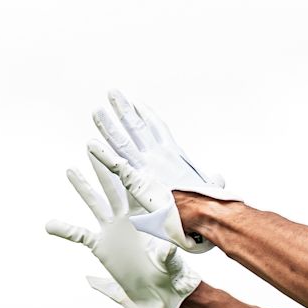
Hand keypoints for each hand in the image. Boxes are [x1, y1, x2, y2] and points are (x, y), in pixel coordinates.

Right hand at [46, 154, 201, 307]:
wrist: (162, 295)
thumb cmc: (173, 278)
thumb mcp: (172, 267)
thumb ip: (168, 257)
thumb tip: (170, 248)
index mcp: (147, 218)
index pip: (134, 189)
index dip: (124, 171)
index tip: (115, 153)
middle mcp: (128, 219)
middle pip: (112, 187)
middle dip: (101, 167)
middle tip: (91, 145)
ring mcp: (113, 231)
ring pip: (94, 204)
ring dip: (82, 188)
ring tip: (71, 170)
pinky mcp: (102, 247)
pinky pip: (79, 235)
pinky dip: (64, 230)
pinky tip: (49, 225)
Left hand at [87, 89, 234, 252]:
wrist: (204, 214)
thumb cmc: (210, 205)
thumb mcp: (211, 188)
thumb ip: (211, 181)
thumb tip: (217, 178)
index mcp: (175, 155)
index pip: (158, 129)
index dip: (146, 115)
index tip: (136, 102)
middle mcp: (160, 156)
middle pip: (137, 128)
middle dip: (123, 110)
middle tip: (112, 93)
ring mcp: (148, 167)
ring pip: (122, 142)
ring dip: (108, 126)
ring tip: (96, 111)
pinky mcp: (137, 181)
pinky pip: (115, 165)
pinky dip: (103, 155)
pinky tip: (90, 144)